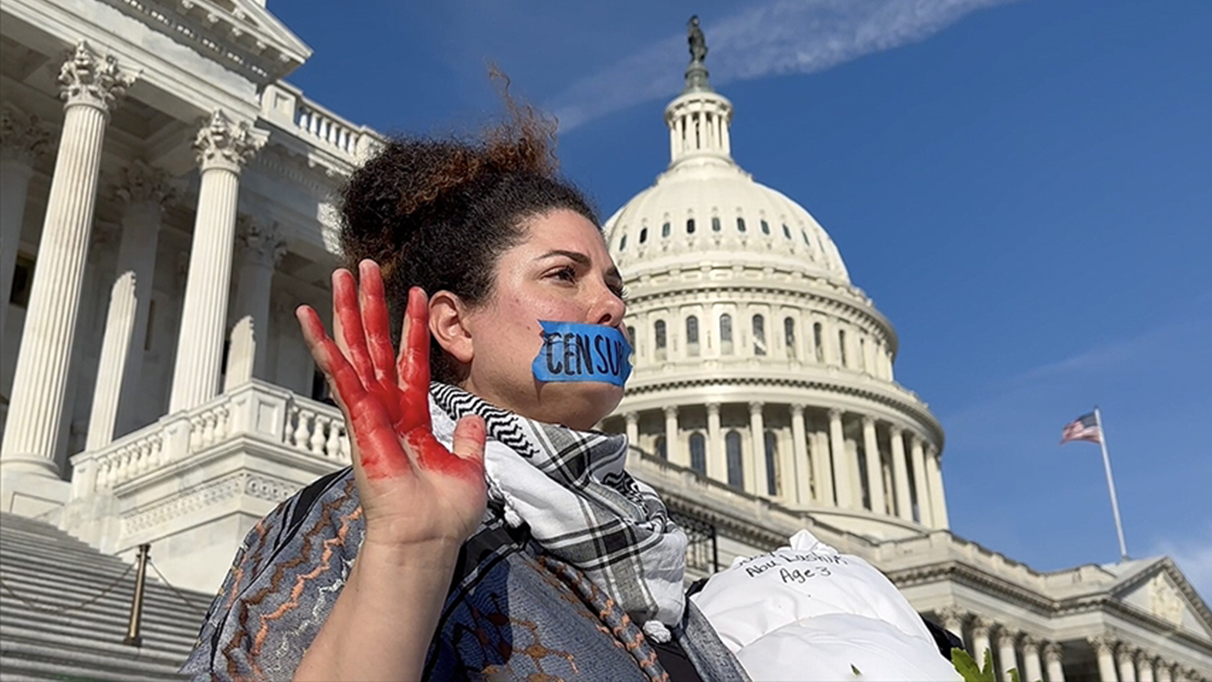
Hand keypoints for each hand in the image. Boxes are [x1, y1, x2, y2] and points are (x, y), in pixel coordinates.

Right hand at [296, 260, 486, 554]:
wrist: (427, 539)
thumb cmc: (443, 516)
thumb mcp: (468, 468)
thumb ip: (469, 441)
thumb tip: (475, 420)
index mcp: (411, 418)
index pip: (410, 362)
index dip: (411, 327)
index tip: (416, 292)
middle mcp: (386, 410)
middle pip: (375, 347)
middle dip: (369, 305)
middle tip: (361, 266)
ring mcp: (370, 414)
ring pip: (356, 351)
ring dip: (347, 311)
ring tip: (340, 273)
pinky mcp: (358, 422)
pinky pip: (340, 377)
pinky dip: (324, 347)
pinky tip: (309, 318)